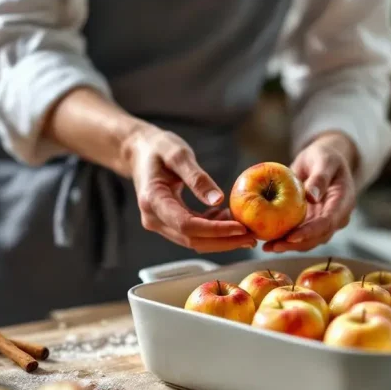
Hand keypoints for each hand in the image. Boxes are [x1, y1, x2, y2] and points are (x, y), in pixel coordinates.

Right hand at [123, 124, 256, 252]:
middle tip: (252, 237)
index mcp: (153, 201)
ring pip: (194, 241)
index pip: (187, 225)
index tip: (241, 228)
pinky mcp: (167, 223)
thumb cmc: (157, 148)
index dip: (216, 230)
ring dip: (220, 239)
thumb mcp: (177, 154)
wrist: (138, 152)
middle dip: (224, 241)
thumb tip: (218, 200)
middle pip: (192, 240)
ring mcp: (159, 223)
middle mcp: (154, 219)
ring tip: (246, 229)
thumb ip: (196, 177)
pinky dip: (212, 230)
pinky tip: (228, 218)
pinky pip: (192, 233)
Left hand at [263, 133, 357, 252]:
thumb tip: (312, 197)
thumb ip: (320, 177)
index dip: (310, 232)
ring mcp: (325, 222)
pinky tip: (267, 241)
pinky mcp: (312, 224)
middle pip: (318, 237)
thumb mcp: (324, 160)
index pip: (328, 222)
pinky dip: (285, 240)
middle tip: (273, 247)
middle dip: (295, 245)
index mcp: (344, 201)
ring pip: (309, 241)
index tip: (291, 237)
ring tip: (267, 247)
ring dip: (288, 246)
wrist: (325, 162)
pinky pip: (300, 235)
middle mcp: (337, 216)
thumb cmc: (324, 157)